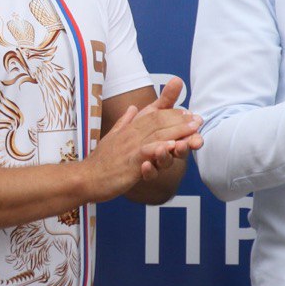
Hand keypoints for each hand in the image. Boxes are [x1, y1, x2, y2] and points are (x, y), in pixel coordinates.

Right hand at [85, 78, 202, 200]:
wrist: (86, 178)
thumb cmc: (101, 161)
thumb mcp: (113, 136)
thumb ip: (125, 122)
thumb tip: (132, 107)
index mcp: (130, 129)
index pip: (154, 115)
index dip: (173, 113)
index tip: (189, 113)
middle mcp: (131, 135)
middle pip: (159, 122)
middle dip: (181, 121)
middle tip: (198, 120)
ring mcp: (131, 148)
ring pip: (157, 135)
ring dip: (177, 132)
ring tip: (193, 131)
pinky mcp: (130, 163)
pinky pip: (147, 153)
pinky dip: (159, 148)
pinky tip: (172, 146)